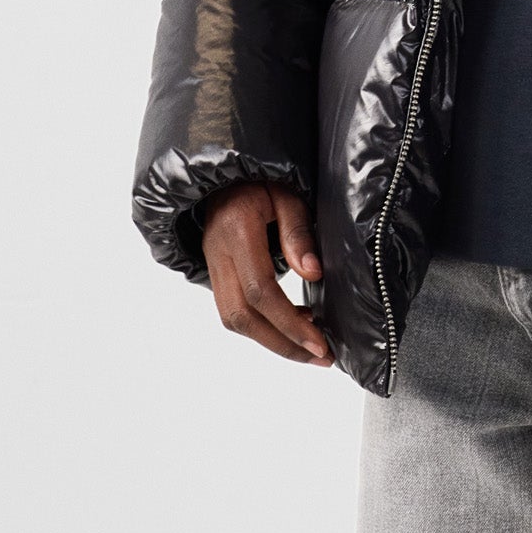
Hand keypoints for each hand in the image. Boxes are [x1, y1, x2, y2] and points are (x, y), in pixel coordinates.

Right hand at [202, 182, 332, 366]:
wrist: (224, 176)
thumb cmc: (260, 180)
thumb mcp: (287, 194)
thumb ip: (298, 232)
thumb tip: (313, 274)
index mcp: (237, 230)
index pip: (260, 290)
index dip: (289, 323)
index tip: (320, 343)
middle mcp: (218, 253)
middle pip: (242, 316)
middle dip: (282, 344)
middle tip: (320, 356)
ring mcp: (212, 265)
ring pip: (233, 319)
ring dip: (272, 340)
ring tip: (309, 346)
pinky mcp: (215, 274)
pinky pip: (233, 309)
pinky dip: (262, 325)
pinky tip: (293, 323)